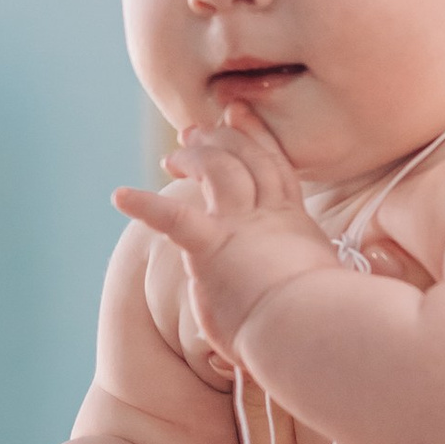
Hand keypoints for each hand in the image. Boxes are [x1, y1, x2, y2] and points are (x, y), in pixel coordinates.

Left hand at [111, 104, 340, 356]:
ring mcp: (241, 227)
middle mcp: (268, 216)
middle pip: (246, 159)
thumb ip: (306, 275)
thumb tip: (301, 286)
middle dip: (220, 137)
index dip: (257, 137)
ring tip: (172, 157)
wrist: (311, 328)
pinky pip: (174, 218)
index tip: (239, 114)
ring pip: (219, 169)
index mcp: (294, 224)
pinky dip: (146, 206)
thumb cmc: (322, 322)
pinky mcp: (213, 247)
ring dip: (195, 156)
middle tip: (195, 130)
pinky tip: (121, 197)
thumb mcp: (324, 287)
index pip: (275, 169)